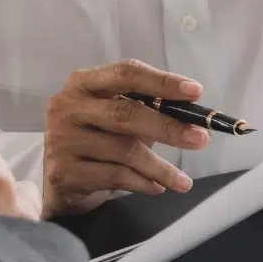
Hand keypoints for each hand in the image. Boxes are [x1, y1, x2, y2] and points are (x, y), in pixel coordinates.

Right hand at [43, 59, 210, 216]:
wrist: (62, 178)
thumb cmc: (98, 139)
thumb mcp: (119, 117)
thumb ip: (149, 111)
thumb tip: (194, 120)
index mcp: (83, 83)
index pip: (126, 74)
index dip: (163, 82)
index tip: (195, 92)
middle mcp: (67, 107)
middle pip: (125, 113)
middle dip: (168, 127)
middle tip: (200, 139)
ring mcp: (62, 140)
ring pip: (123, 151)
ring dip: (160, 168)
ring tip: (184, 181)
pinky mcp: (64, 172)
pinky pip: (114, 176)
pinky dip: (141, 183)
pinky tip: (157, 187)